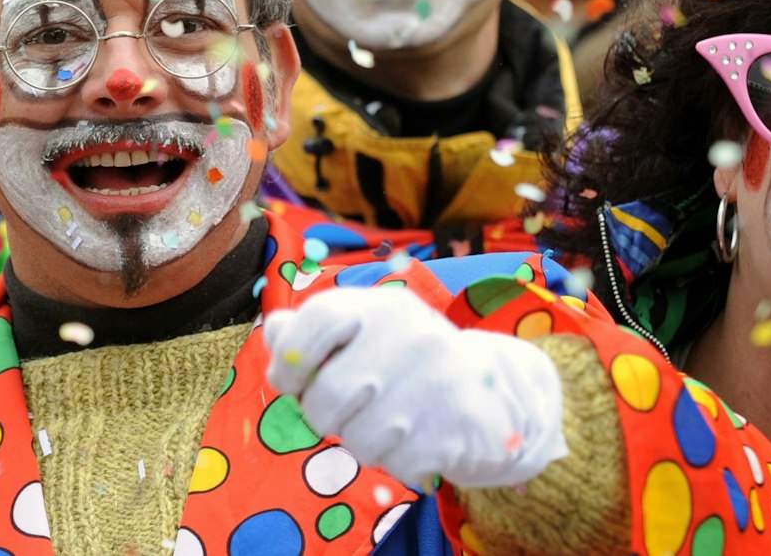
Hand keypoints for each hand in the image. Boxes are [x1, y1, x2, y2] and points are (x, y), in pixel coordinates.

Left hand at [263, 286, 565, 488]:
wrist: (495, 393)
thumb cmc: (409, 362)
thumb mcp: (366, 333)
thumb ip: (313, 331)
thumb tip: (275, 332)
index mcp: (381, 308)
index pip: (314, 321)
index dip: (289, 360)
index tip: (292, 381)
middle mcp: (410, 337)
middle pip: (325, 398)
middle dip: (325, 416)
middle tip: (350, 409)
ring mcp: (434, 383)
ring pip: (356, 439)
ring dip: (363, 442)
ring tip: (390, 423)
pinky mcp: (453, 429)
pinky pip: (393, 464)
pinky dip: (398, 461)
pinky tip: (417, 439)